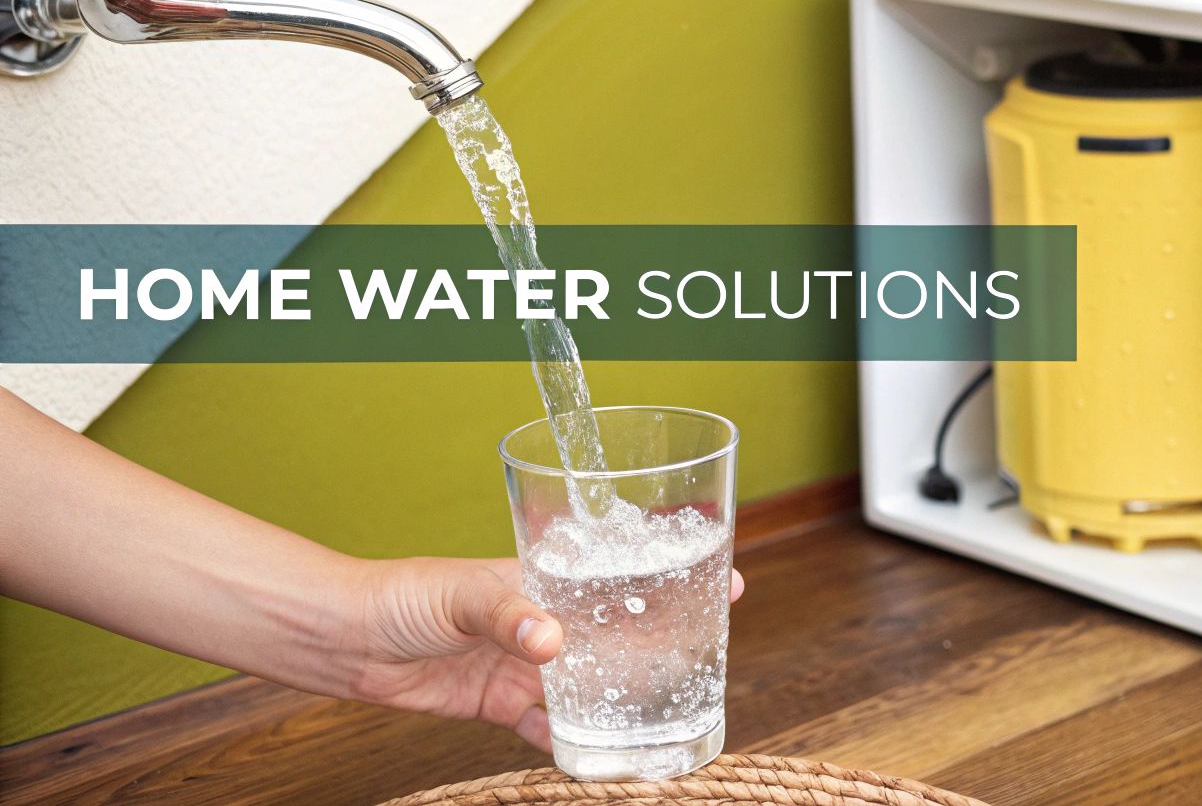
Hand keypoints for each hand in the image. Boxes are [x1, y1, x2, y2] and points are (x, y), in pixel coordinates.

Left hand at [341, 557, 744, 749]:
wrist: (345, 639)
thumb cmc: (401, 596)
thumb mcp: (460, 594)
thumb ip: (509, 614)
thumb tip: (552, 642)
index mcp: (543, 579)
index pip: (620, 574)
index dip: (673, 574)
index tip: (725, 578)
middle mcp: (543, 620)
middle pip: (618, 632)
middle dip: (665, 641)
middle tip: (711, 655)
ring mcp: (525, 664)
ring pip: (591, 683)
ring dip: (625, 697)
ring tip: (666, 716)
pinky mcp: (500, 704)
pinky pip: (548, 727)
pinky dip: (572, 742)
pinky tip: (601, 757)